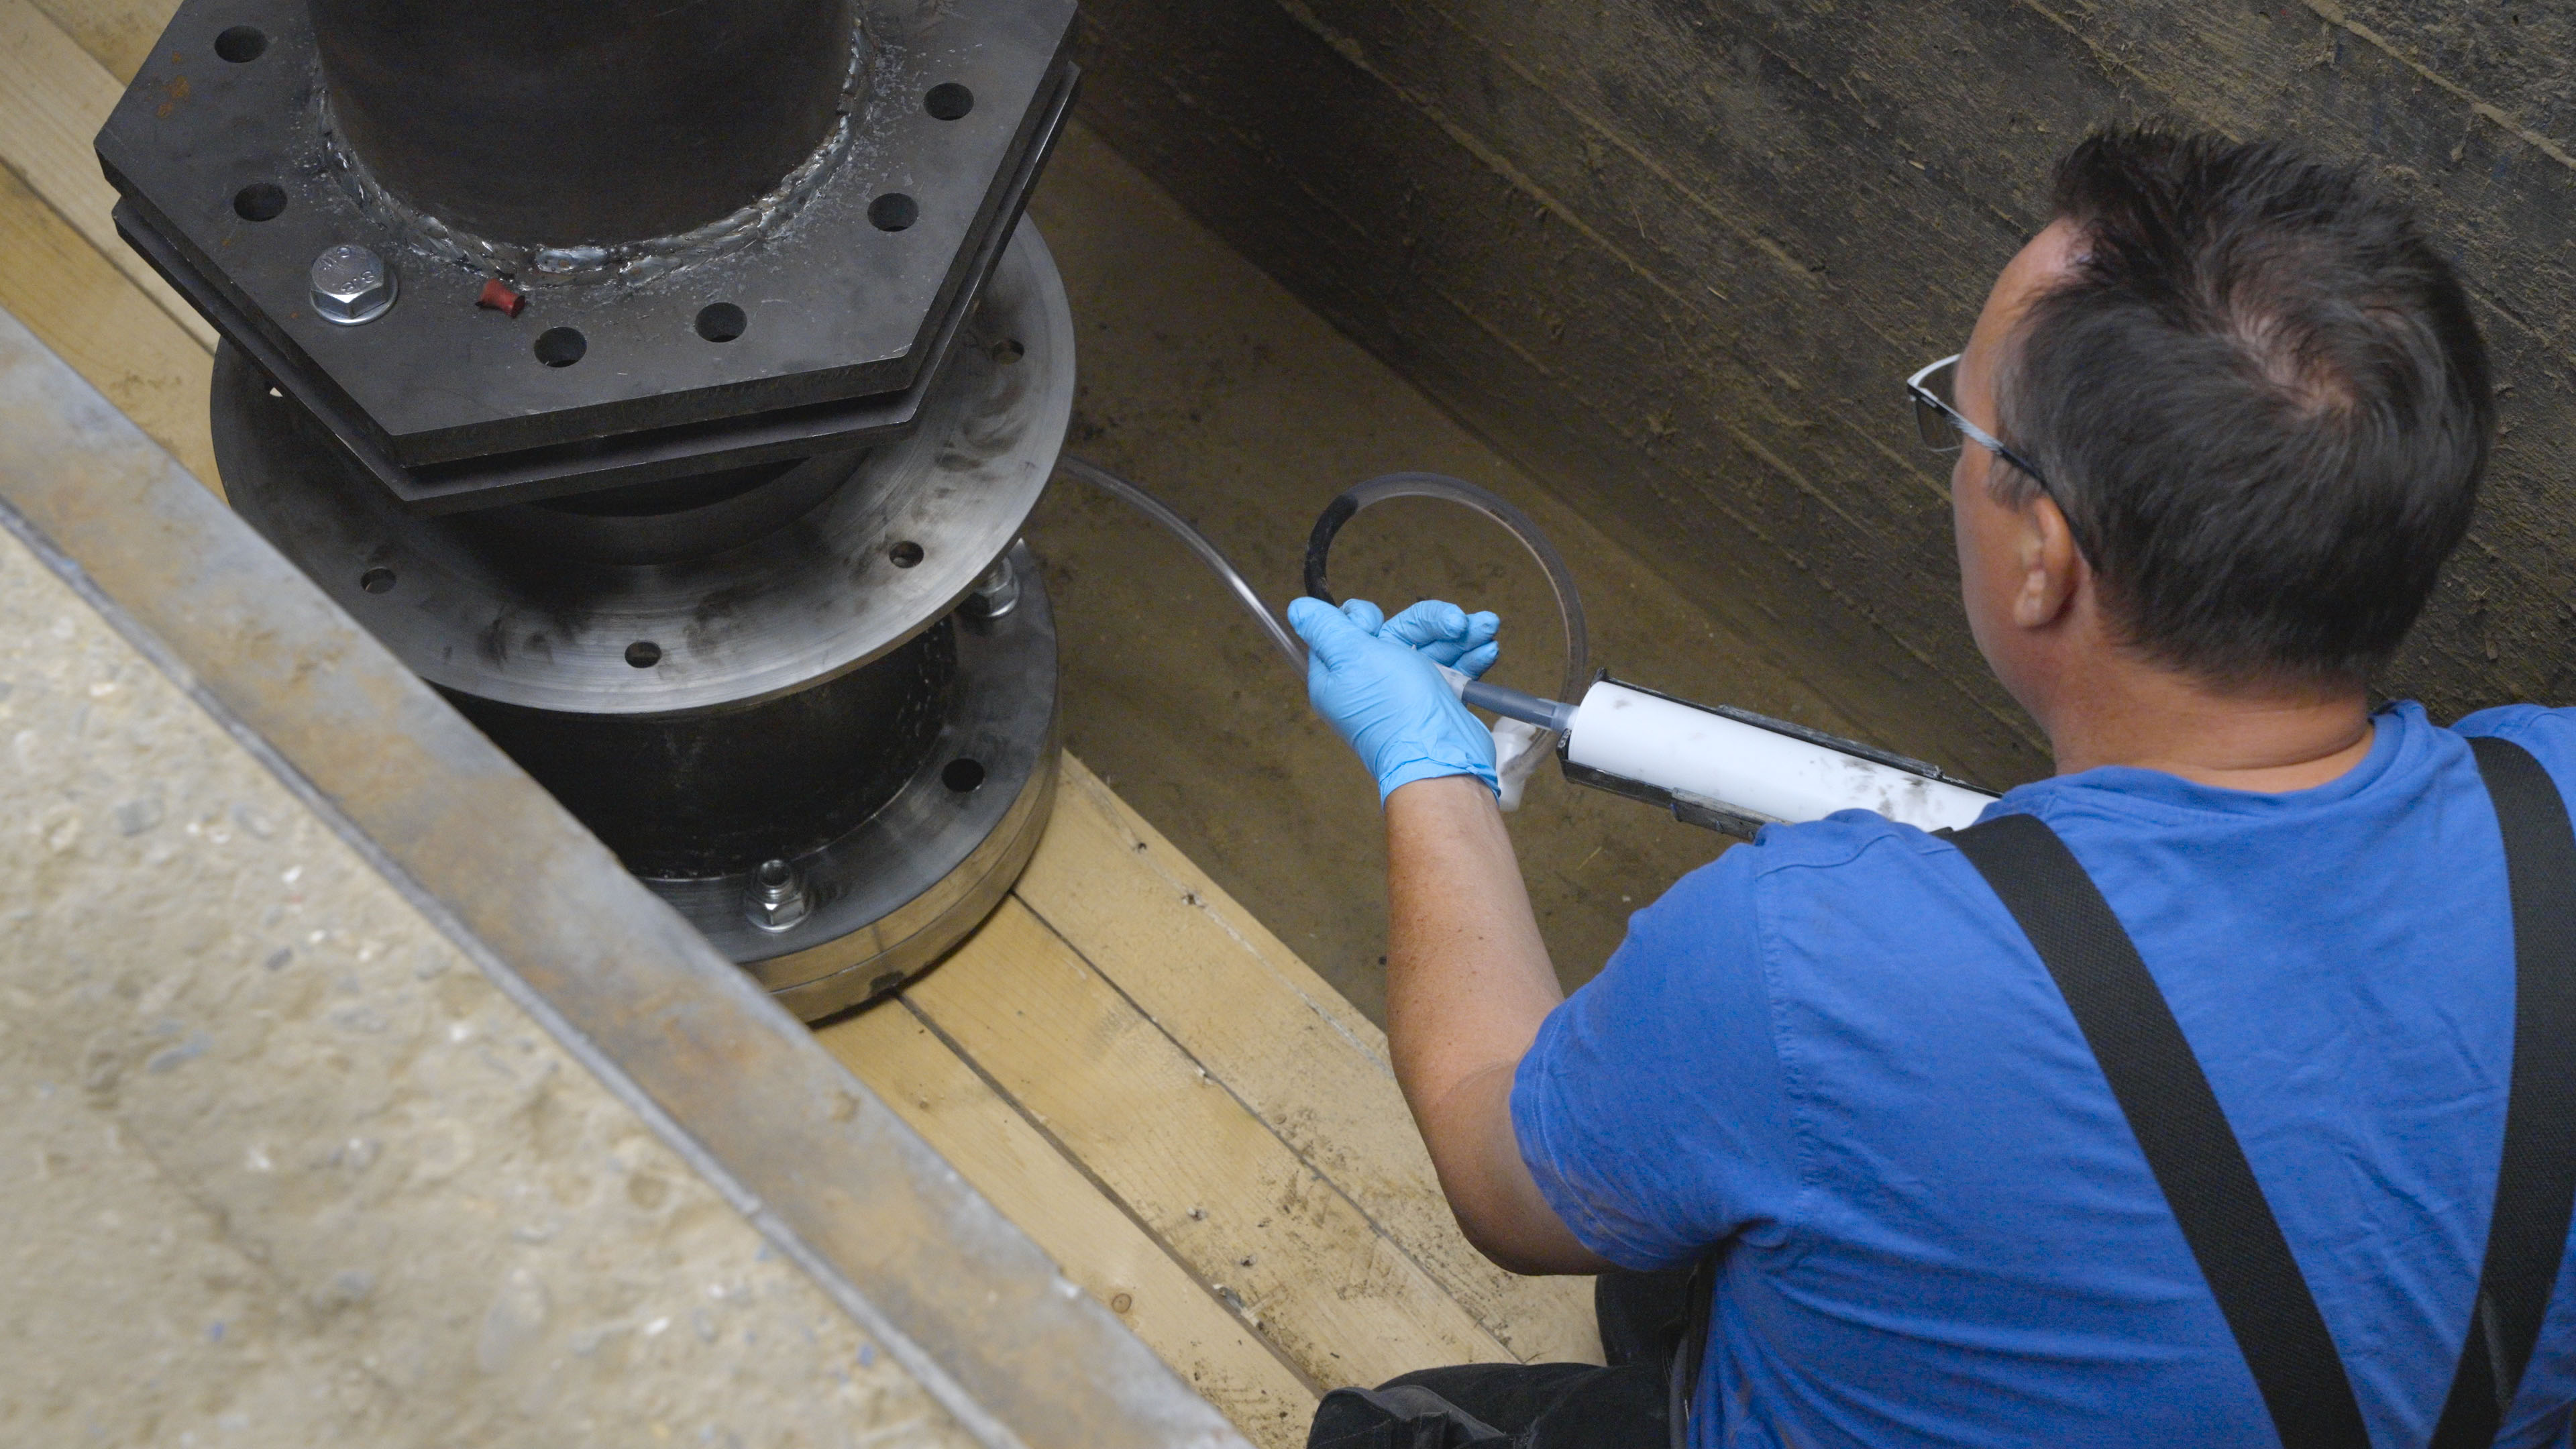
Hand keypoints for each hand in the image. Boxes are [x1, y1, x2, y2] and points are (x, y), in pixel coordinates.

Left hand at [1288, 597, 1500, 801]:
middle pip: (1398, 630)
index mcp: (1341, 673)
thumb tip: (1300, 609)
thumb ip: (1326, 629)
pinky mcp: (1435, 699)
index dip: (1368, 618)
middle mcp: (1372, 680)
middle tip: (1457, 623)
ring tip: (1488, 628)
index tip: (1379, 629)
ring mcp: (1406, 690)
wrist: (1442, 759)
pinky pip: (1451, 666)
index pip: (1349, 627)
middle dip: (1434, 620)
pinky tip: (1488, 649)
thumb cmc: (1397, 711)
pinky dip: (1469, 655)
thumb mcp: (1352, 657)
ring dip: (1462, 633)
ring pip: (1431, 644)